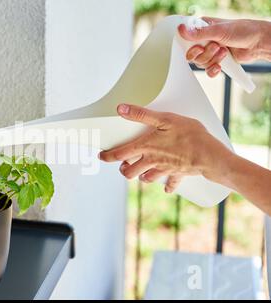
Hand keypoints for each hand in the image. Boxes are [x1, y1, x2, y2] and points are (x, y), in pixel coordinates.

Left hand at [98, 104, 233, 192]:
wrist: (209, 156)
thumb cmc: (189, 135)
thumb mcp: (165, 119)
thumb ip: (142, 115)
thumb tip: (121, 109)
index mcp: (146, 147)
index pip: (119, 154)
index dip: (107, 156)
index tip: (101, 156)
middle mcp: (152, 161)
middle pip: (129, 173)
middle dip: (124, 170)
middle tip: (123, 165)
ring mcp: (164, 170)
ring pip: (146, 179)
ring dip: (142, 176)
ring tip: (141, 170)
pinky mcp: (178, 175)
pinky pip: (170, 184)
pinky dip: (168, 185)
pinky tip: (167, 186)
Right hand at [178, 17, 270, 76]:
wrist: (258, 43)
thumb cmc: (243, 30)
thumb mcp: (219, 30)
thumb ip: (199, 33)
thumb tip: (181, 29)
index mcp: (202, 28)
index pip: (185, 38)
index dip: (188, 45)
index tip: (197, 46)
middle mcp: (204, 40)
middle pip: (191, 54)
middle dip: (204, 54)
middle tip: (215, 46)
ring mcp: (209, 51)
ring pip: (200, 63)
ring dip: (212, 59)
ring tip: (224, 51)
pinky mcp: (215, 61)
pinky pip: (207, 71)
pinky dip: (213, 70)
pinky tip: (219, 66)